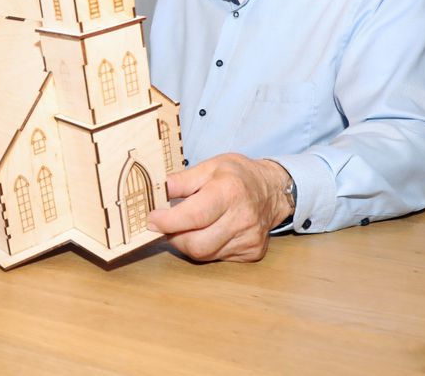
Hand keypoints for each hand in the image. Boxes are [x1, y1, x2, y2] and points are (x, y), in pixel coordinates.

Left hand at [147, 154, 293, 261]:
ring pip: (205, 254)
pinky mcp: (252, 253)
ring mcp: (250, 239)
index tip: (151, 220)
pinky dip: (205, 247)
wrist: (272, 189)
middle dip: (174, 236)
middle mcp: (243, 218)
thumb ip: (181, 180)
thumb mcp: (209, 166)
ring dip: (188, 243)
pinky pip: (218, 258)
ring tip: (187, 226)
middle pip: (197, 243)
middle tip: (167, 224)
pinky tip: (208, 232)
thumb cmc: (237, 175)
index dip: (168, 221)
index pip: (194, 216)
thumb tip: (157, 191)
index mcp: (230, 192)